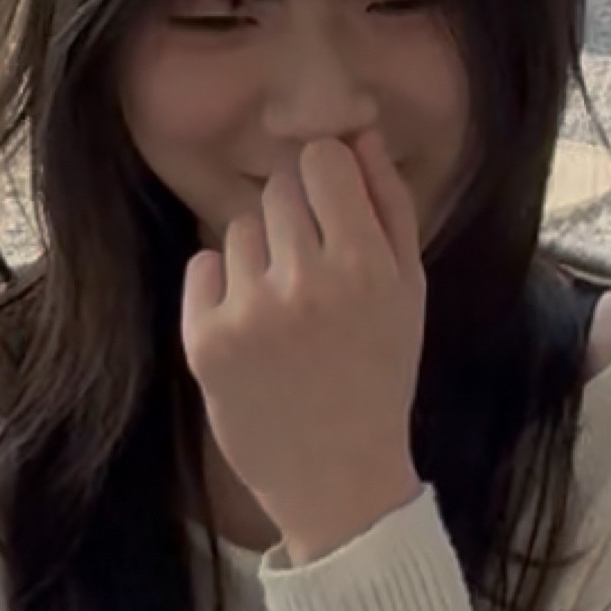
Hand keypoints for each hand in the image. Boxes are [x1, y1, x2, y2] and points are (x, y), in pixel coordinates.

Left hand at [180, 129, 424, 563]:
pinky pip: (203, 265)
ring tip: (284, 312)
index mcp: (365, 266)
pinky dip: (221, 289)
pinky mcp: (204, 340)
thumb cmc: (379, 375)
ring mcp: (250, 312)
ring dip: (259, 256)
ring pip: (240, 228)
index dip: (326, 181)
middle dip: (295, 220)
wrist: (338, 480)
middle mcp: (306, 283)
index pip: (322, 160)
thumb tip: (359, 130)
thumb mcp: (407, 290)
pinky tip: (251, 330)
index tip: (332, 213)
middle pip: (278, 188)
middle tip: (311, 274)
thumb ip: (389, 204)